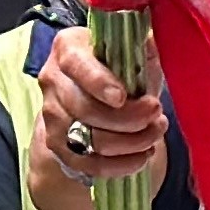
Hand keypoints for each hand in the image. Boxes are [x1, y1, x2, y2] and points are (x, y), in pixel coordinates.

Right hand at [25, 30, 164, 209]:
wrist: (92, 98)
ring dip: (130, 142)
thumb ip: (140, 46)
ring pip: (89, 140)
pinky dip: (121, 164)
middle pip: (85, 109)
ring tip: (155, 132)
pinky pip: (89, 164)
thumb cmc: (117, 69)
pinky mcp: (57, 146)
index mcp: (68, 48)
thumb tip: (148, 44)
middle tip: (157, 115)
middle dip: (128, 118)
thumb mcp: (131, 51)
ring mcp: (52, 116)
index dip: (98, 82)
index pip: (76, 64)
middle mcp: (52, 80)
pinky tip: (142, 155)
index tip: (123, 96)